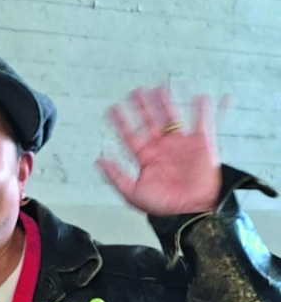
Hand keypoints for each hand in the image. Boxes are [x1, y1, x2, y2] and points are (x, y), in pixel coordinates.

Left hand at [98, 87, 221, 215]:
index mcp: (147, 158)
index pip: (130, 135)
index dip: (121, 122)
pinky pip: (202, 122)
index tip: (112, 109)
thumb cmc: (164, 206)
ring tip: (158, 89)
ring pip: (172, 117)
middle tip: (134, 91)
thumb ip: (116, 176)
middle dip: (142, 107)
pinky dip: (202, 110)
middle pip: (150, 121)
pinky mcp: (201, 143)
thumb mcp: (133, 193)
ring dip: (165, 103)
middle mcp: (163, 148)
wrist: (191, 211)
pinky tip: (199, 97)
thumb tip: (99, 160)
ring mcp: (181, 144)